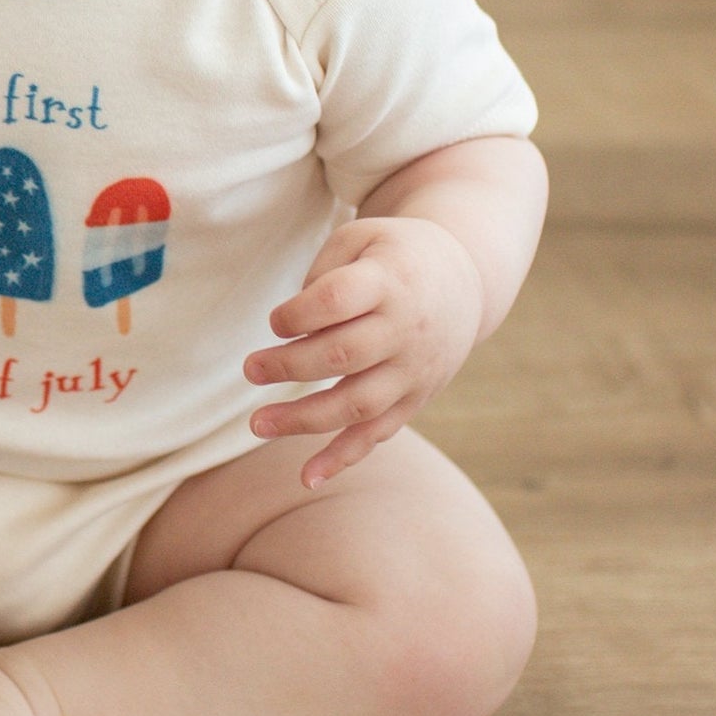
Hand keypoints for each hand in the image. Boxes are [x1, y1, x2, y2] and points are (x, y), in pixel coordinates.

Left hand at [242, 216, 483, 487]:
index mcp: (389, 281)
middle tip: (250, 369)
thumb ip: (324, 273)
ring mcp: (412, 369)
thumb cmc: (394, 257)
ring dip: (303, 418)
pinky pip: (378, 434)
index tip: (275, 322)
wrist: (465, 284)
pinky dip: (343, 457)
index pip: (338, 299)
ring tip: (257, 424)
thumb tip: (290, 328)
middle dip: (289, 366)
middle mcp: (405, 328)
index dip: (299, 313)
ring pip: (357, 403)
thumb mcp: (363, 238)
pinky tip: (306, 477)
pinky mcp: (414, 399)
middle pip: (343, 355)